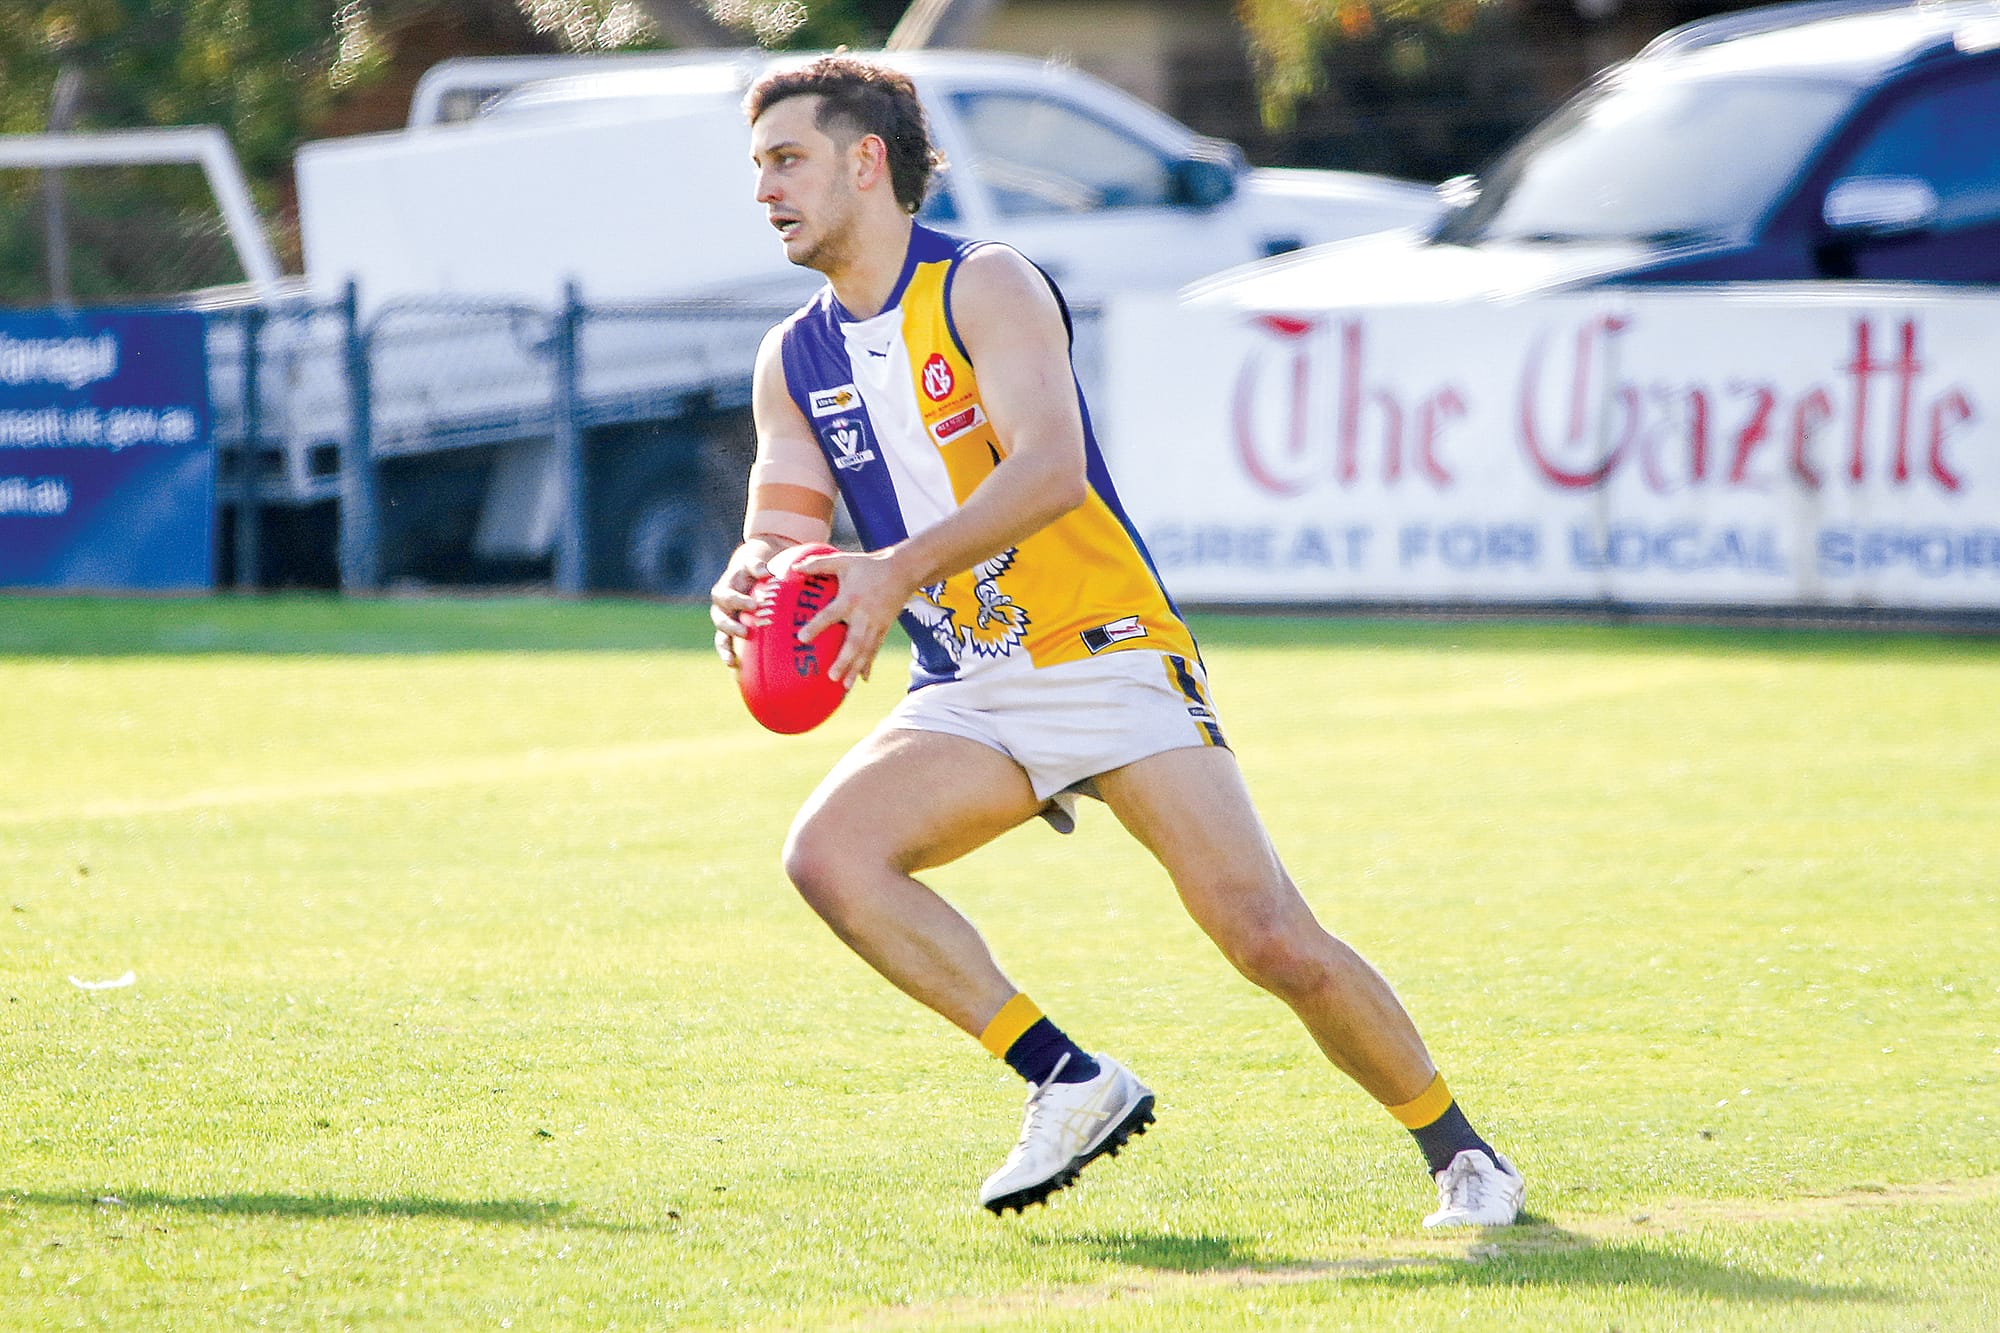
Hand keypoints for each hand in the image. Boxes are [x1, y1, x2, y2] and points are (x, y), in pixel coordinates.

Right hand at [709, 541, 776, 669]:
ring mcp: (725, 622)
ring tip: (731, 661)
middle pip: (720, 619)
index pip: (727, 597)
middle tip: (745, 632)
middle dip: (731, 627)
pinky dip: (730, 657)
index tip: (753, 605)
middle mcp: (721, 609)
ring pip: (720, 637)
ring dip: (724, 649)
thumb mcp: (753, 562)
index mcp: (724, 590)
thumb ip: (756, 565)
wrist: (750, 573)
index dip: (738, 601)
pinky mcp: (732, 633)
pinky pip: (729, 646)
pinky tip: (736, 670)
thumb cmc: (754, 566)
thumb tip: (765, 571)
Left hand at [792, 547, 914, 687]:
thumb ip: (818, 564)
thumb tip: (793, 567)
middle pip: (853, 642)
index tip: (802, 638)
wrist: (902, 571)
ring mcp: (876, 624)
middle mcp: (864, 615)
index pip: (831, 615)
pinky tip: (863, 680)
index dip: (816, 626)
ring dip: (855, 669)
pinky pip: (875, 649)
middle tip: (831, 676)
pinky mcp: (884, 629)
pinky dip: (869, 664)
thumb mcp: (844, 561)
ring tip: (845, 686)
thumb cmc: (868, 565)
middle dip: (844, 661)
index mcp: (850, 599)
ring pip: (865, 651)